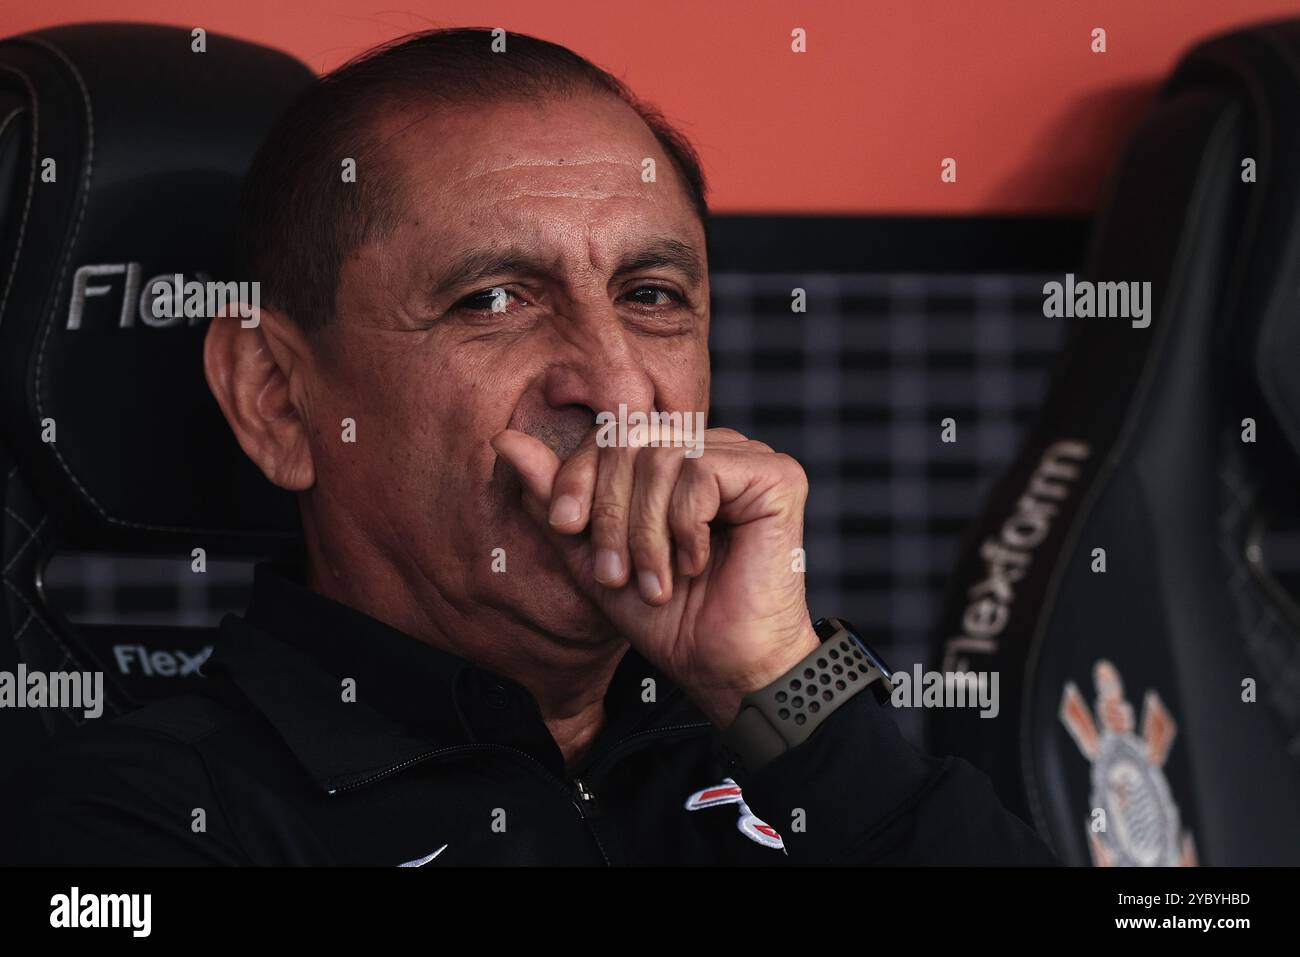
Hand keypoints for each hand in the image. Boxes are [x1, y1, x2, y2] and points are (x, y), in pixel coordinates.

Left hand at [491, 423, 819, 727]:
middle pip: (632, 439)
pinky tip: (696, 563)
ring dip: (645, 531)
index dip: (578, 476)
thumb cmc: (666, 618)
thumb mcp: (591, 555)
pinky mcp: (777, 476)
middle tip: (615, 573)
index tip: (565, 528)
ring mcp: (748, 458)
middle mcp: (713, 448)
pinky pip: (700, 472)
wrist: (722, 669)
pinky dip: (684, 526)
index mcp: (675, 459)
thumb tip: (504, 440)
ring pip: (662, 457)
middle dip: (609, 510)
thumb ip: (555, 498)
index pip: (610, 435)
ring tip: (656, 581)